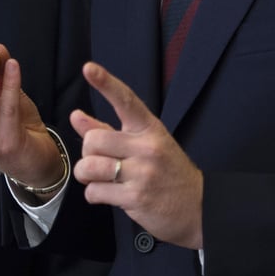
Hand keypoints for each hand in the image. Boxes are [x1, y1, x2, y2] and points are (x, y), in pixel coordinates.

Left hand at [70, 61, 203, 249]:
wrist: (198, 207)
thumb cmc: (167, 171)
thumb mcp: (144, 144)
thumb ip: (107, 130)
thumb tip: (76, 116)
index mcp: (149, 128)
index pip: (126, 100)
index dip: (105, 83)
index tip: (89, 68)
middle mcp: (146, 147)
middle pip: (93, 140)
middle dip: (88, 153)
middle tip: (99, 160)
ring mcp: (142, 173)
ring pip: (89, 167)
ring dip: (87, 175)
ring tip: (100, 178)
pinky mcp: (135, 197)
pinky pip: (94, 192)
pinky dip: (94, 194)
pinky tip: (108, 193)